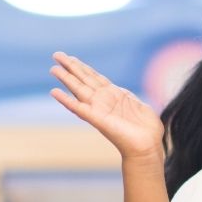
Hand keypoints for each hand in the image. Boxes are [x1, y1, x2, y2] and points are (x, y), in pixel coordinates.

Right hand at [50, 52, 164, 159]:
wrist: (148, 146)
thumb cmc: (147, 130)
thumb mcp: (138, 105)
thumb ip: (128, 96)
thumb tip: (121, 90)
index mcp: (114, 95)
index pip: (94, 77)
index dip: (82, 67)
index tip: (71, 57)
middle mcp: (103, 100)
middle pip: (83, 79)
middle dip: (70, 67)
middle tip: (56, 55)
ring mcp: (99, 109)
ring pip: (78, 89)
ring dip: (66, 78)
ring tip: (53, 68)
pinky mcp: (97, 119)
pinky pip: (78, 108)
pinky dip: (66, 100)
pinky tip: (54, 92)